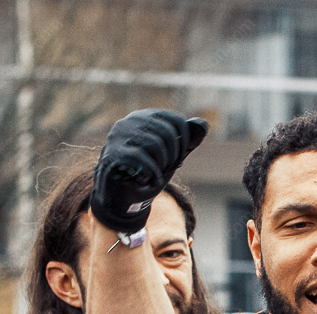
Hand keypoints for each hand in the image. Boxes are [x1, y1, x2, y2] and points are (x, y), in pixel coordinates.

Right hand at [90, 109, 208, 231]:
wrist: (121, 193)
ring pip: (154, 144)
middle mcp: (132, 120)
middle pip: (167, 133)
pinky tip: (149, 180)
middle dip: (174, 155)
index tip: (178, 158)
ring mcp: (120, 135)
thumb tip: (203, 124)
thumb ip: (187, 141)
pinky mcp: (113, 152)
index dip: (185, 142)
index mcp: (147, 117)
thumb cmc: (148, 171)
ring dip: (161, 165)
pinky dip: (152, 173)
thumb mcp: (172, 156)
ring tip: (155, 173)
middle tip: (167, 168)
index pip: (176, 121)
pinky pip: (141, 158)